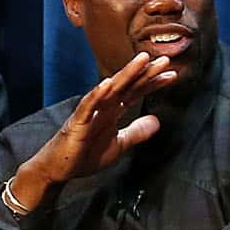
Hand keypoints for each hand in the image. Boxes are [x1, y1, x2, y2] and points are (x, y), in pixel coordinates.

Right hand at [12, 51, 175, 204]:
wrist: (57, 170)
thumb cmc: (83, 156)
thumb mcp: (118, 145)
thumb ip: (136, 132)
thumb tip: (156, 121)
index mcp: (112, 111)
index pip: (135, 92)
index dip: (153, 83)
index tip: (172, 74)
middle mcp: (102, 107)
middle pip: (127, 85)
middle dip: (145, 72)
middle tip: (165, 60)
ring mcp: (90, 113)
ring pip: (110, 89)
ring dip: (126, 74)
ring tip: (142, 60)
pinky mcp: (77, 123)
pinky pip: (88, 106)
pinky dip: (97, 95)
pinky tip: (107, 84)